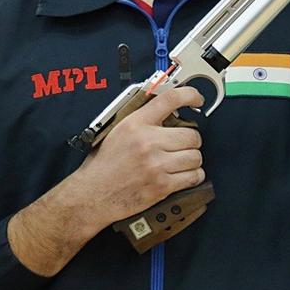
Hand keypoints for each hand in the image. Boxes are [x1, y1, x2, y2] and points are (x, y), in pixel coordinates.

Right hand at [7, 86, 206, 275]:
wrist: (93, 194)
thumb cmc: (103, 165)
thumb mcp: (116, 132)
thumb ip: (141, 121)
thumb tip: (166, 113)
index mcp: (135, 124)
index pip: (169, 99)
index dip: (189, 95)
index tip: (197, 99)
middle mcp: (148, 142)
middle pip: (192, 134)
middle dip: (190, 141)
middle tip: (180, 146)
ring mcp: (156, 165)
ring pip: (195, 157)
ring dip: (191, 160)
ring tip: (180, 163)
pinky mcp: (162, 185)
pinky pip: (194, 177)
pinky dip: (192, 177)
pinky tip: (183, 176)